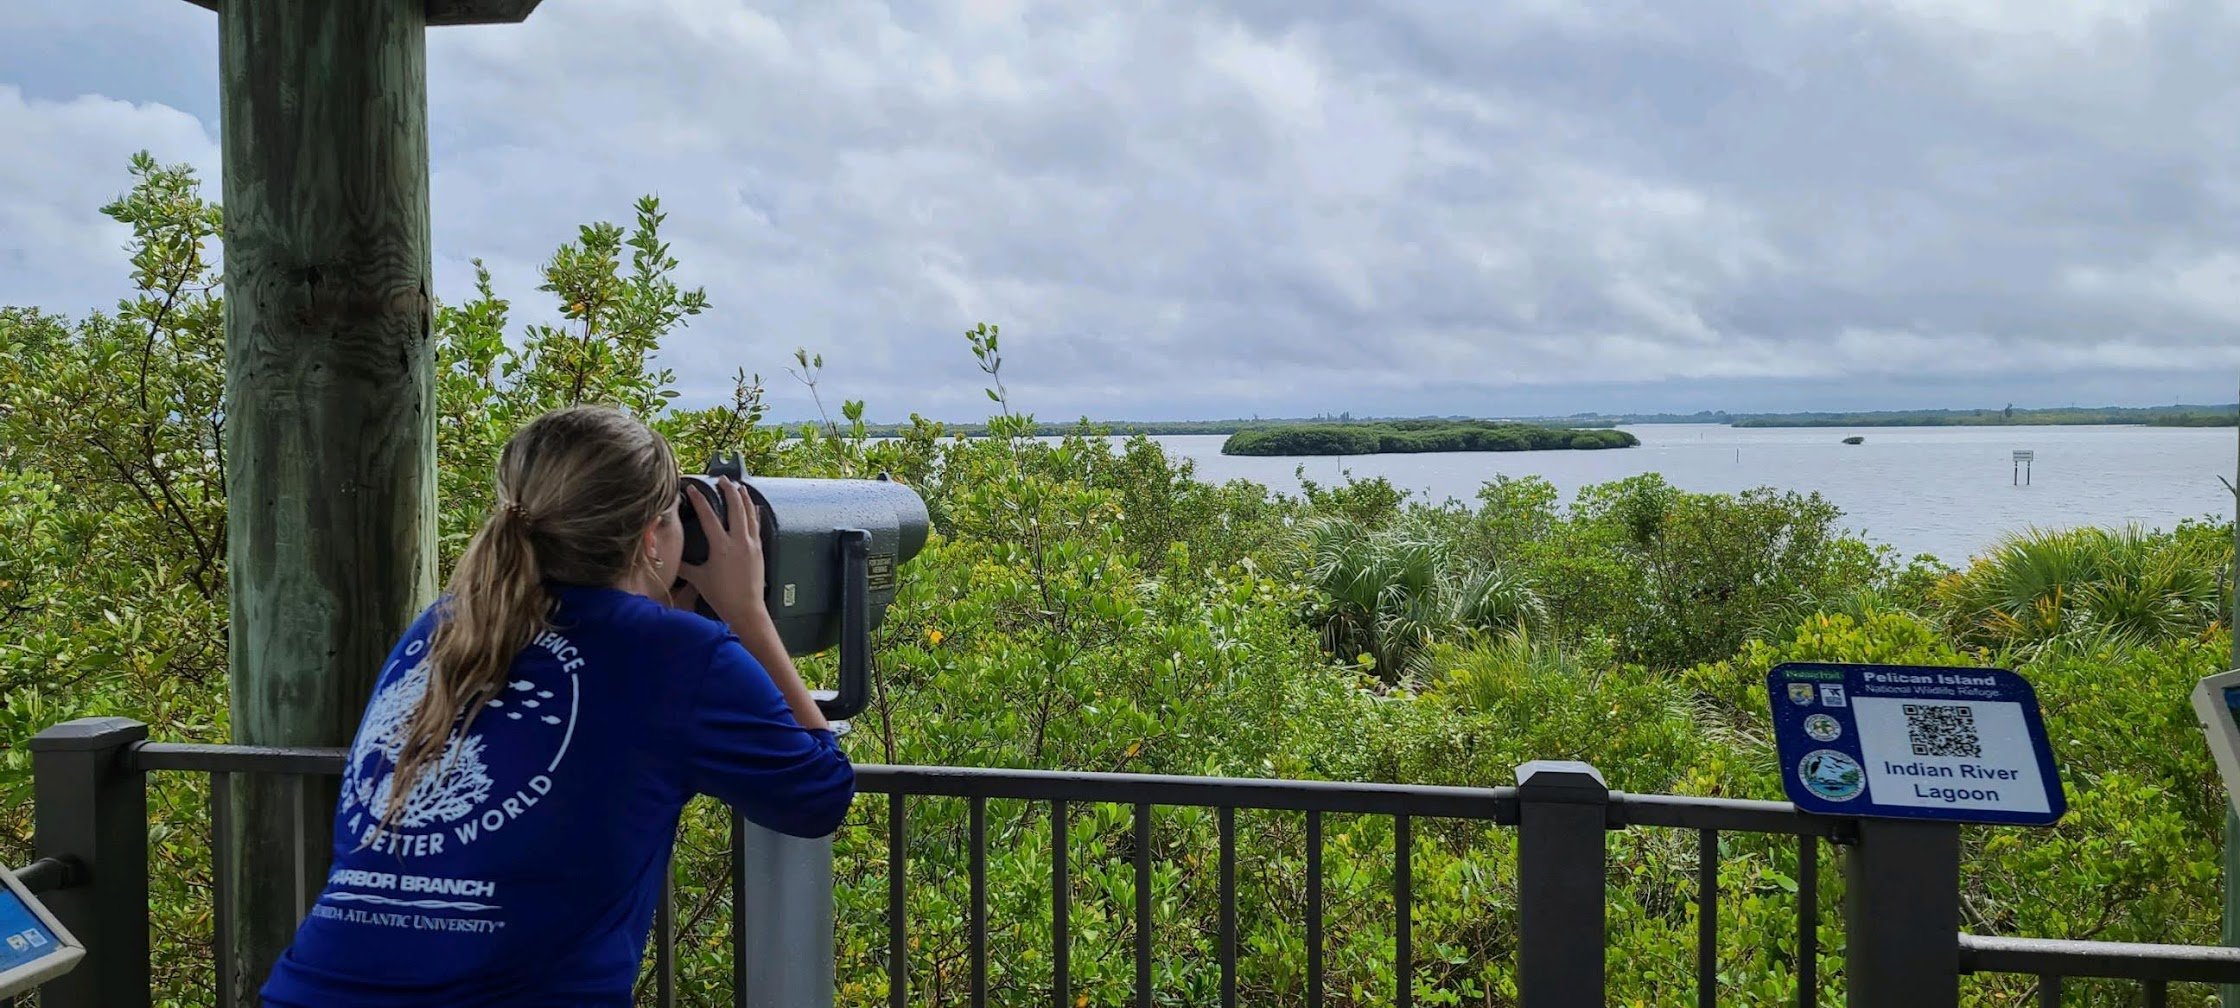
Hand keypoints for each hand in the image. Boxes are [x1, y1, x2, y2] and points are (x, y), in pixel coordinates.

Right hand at [677, 477, 767, 624]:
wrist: (746, 609)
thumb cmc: (721, 596)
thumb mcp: (699, 579)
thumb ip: (684, 567)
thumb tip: (669, 560)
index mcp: (721, 547)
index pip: (708, 517)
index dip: (700, 500)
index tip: (693, 488)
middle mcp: (739, 542)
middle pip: (735, 508)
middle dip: (729, 490)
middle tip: (723, 479)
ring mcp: (752, 545)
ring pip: (749, 514)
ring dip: (744, 498)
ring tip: (740, 486)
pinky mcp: (759, 550)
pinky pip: (757, 526)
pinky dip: (754, 514)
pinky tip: (753, 507)